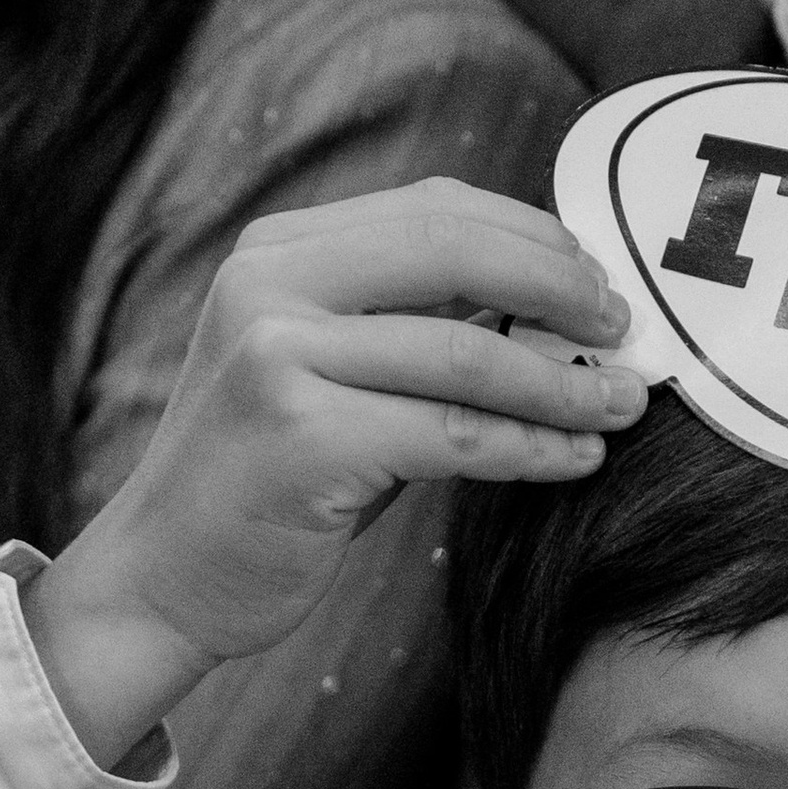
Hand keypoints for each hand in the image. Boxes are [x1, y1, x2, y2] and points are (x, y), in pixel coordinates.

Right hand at [25, 179, 642, 767]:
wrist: (161, 579)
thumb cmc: (266, 484)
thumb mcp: (321, 373)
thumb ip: (408, 326)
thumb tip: (554, 309)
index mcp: (278, 250)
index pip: (433, 209)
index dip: (534, 237)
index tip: (600, 280)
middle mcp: (268, 284)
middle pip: (455, 252)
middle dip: (561, 288)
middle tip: (626, 331)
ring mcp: (277, 357)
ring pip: (466, 354)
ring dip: (564, 383)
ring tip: (624, 404)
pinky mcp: (301, 438)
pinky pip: (453, 435)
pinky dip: (531, 445)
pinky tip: (576, 457)